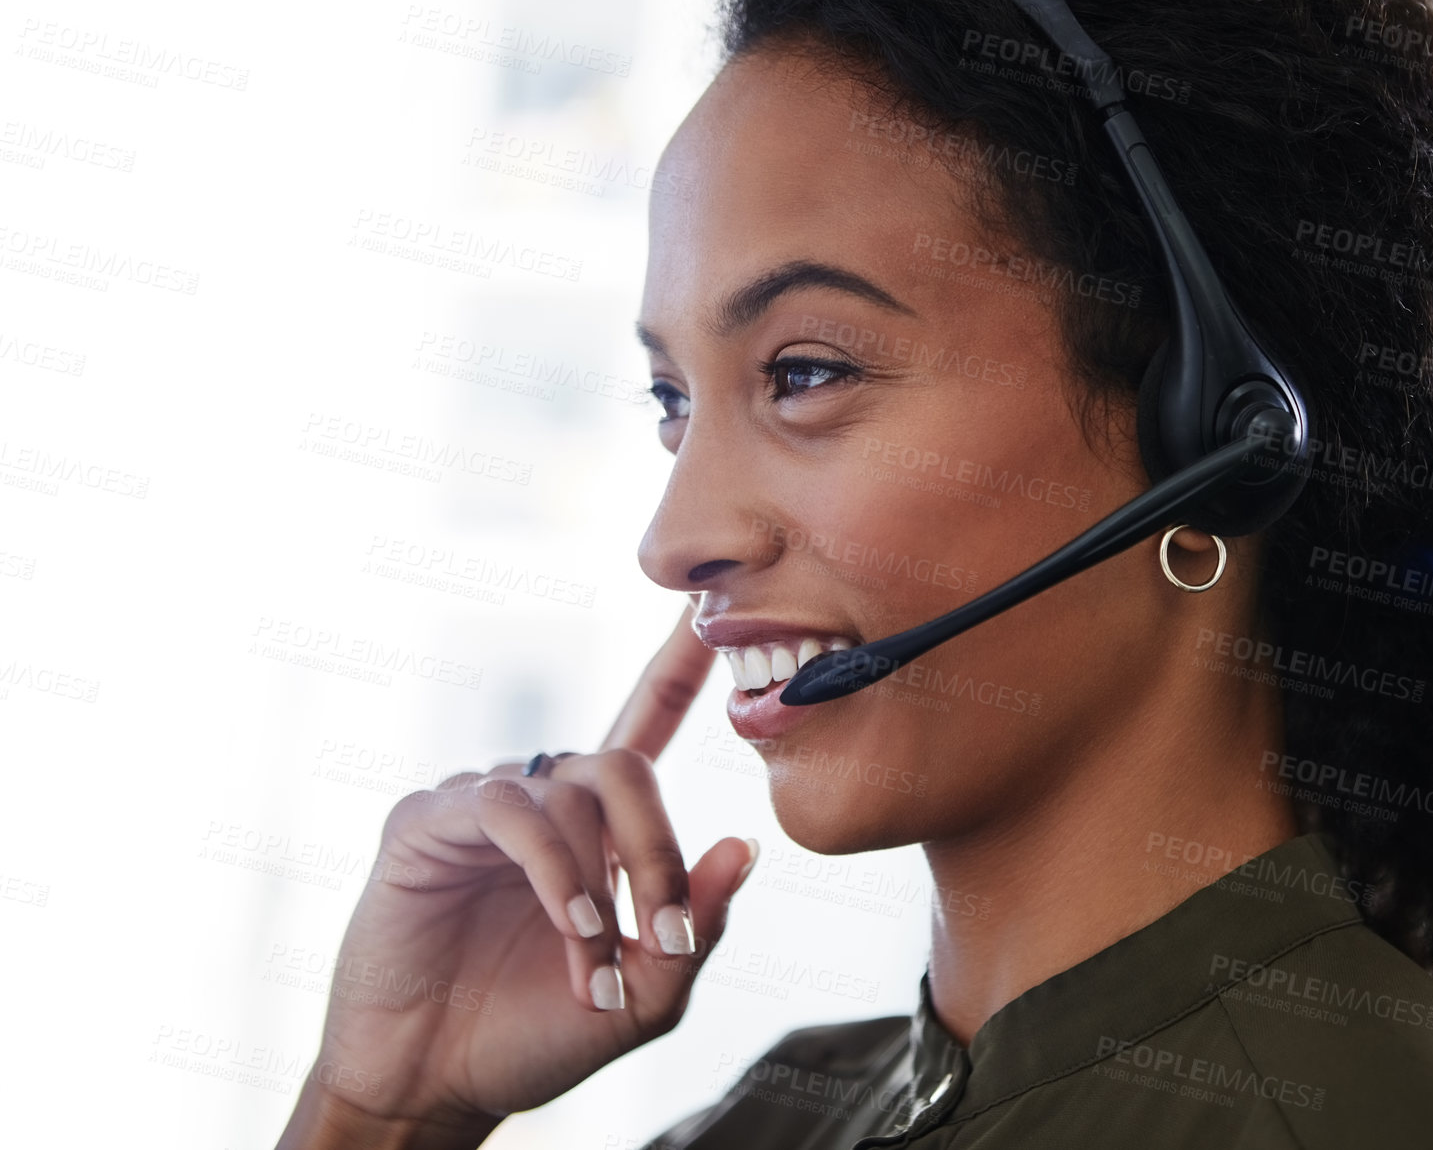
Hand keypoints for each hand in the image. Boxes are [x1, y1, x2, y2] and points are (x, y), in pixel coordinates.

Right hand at [277, 602, 754, 1145]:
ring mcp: (480, 807)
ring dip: (601, 882)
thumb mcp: (642, 995)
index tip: (705, 610)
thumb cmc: (534, 1035)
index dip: (676, 666)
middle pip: (625, 765)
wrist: (435, 1088)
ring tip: (595, 961)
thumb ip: (697, 925)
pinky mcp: (423, 823)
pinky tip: (570, 926)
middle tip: (668, 933)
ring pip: (572, 793)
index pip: (643, 725)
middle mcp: (542, 803)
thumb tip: (745, 845)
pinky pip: (508, 811)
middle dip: (659, 849)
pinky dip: (555, 870)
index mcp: (596, 830)